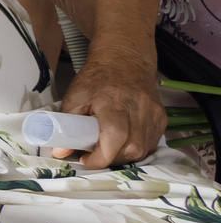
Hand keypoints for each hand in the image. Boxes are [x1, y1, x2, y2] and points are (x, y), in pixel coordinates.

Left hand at [61, 54, 168, 170]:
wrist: (126, 61)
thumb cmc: (97, 78)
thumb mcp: (74, 96)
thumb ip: (66, 125)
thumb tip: (60, 153)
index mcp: (114, 101)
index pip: (115, 136)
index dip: (101, 156)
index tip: (86, 162)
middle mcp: (139, 109)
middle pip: (131, 148)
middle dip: (110, 159)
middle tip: (93, 155)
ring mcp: (154, 114)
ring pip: (143, 150)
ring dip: (123, 156)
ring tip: (107, 149)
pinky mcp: (162, 119)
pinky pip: (151, 144)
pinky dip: (135, 150)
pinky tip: (122, 144)